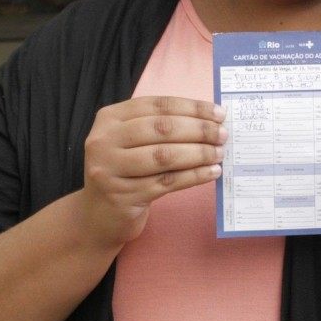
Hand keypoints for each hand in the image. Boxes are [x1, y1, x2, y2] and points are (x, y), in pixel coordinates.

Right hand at [81, 96, 225, 250]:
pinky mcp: (122, 196)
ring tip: (219, 153)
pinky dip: (194, 176)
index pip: (157, 105)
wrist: (97, 215)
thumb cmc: (125, 171)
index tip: (219, 113)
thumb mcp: (132, 142)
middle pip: (161, 129)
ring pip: (164, 156)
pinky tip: (211, 172)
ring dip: (198, 153)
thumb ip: (161, 127)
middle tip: (223, 134)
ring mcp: (110, 170)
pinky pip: (167, 182)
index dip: (192, 107)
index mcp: (109, 118)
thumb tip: (210, 119)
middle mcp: (104, 141)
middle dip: (198, 130)